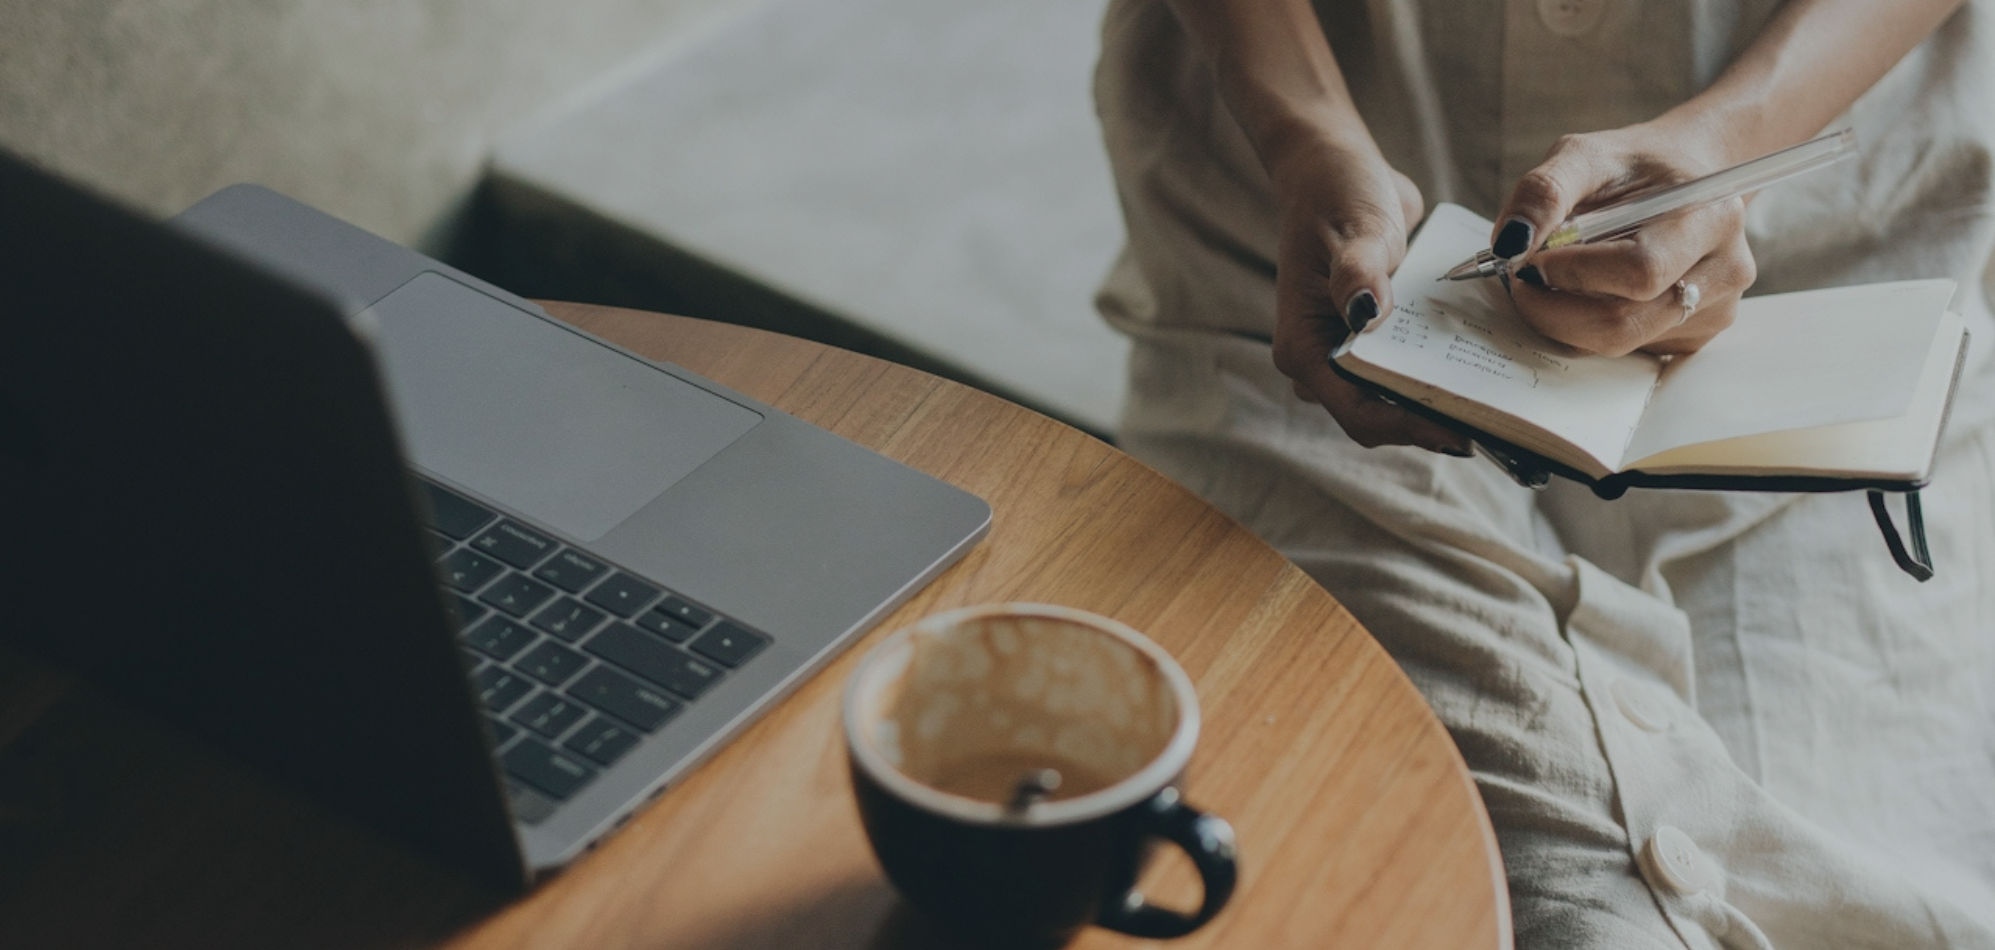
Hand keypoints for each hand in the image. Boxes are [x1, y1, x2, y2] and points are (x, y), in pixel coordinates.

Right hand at [1267, 139, 1473, 453]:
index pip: (1358, 412)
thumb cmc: (1337, 195)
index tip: (1465, 431)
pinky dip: (1448, 374)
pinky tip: (1494, 371)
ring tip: (1505, 407)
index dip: (1410, 427)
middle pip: (1381, 417)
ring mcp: (1351, 354)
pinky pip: (1413, 372)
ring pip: (1399, 399)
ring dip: (1446, 402)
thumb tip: (1366, 314)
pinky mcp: (1378, 343)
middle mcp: (1324, 362)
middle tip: (1501, 428)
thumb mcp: (1354, 228)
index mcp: (1305, 348)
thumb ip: (1359, 272)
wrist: (1338, 170)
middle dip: (1436, 422)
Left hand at [1491, 125, 1756, 356]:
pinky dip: (1589, 328)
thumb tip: (1510, 243)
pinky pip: (1629, 350)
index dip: (1572, 273)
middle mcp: (1727, 269)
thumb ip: (1544, 192)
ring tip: (1550, 283)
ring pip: (1620, 342)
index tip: (1530, 258)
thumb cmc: (1631, 167)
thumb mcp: (1583, 155)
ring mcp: (1717, 309)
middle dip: (1555, 309)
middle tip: (1523, 282)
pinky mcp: (1696, 335)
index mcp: (1711, 216)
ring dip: (1566, 319)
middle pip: (1625, 322)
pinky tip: (1586, 294)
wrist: (1678, 178)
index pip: (1638, 271)